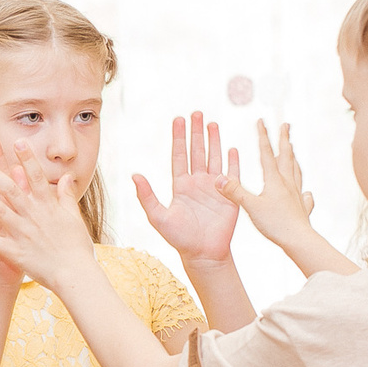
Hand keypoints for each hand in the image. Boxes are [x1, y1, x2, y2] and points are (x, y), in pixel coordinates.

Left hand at [0, 134, 95, 286]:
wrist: (76, 275)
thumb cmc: (77, 247)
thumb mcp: (74, 218)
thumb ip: (67, 196)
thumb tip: (67, 177)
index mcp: (48, 207)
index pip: (36, 177)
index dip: (27, 159)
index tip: (18, 141)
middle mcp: (33, 216)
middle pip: (11, 190)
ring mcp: (22, 234)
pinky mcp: (15, 252)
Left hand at [133, 111, 241, 263]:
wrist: (203, 254)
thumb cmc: (179, 238)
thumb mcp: (158, 217)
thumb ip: (147, 196)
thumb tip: (134, 175)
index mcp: (181, 185)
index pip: (180, 156)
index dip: (179, 138)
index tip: (179, 119)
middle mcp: (198, 183)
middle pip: (197, 151)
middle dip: (197, 132)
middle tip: (197, 113)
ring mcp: (215, 187)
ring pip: (214, 158)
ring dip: (214, 141)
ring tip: (213, 123)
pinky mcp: (230, 196)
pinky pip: (232, 174)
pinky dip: (233, 162)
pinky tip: (232, 148)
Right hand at [223, 119, 316, 244]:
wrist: (299, 240)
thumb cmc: (275, 224)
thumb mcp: (251, 207)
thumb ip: (235, 192)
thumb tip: (219, 178)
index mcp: (274, 180)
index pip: (267, 153)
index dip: (263, 136)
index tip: (262, 121)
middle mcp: (288, 183)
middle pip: (286, 156)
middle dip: (285, 139)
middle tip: (286, 125)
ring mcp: (297, 195)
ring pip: (296, 171)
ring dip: (293, 158)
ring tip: (293, 151)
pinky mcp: (303, 208)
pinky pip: (304, 195)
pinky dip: (304, 190)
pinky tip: (306, 192)